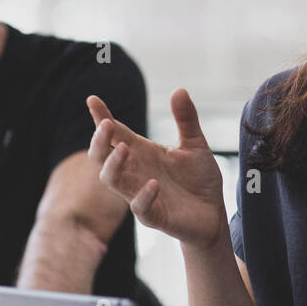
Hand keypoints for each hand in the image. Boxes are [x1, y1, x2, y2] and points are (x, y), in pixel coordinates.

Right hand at [86, 90, 226, 250]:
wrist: (214, 212)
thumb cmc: (200, 179)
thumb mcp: (195, 144)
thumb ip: (186, 119)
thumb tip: (179, 89)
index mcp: (142, 153)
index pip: (115, 134)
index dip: (101, 117)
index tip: (92, 100)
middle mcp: (135, 172)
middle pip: (101, 156)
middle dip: (99, 141)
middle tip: (106, 125)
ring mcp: (140, 194)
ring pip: (111, 180)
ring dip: (113, 164)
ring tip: (123, 148)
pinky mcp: (154, 216)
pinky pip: (140, 208)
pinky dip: (143, 196)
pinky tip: (153, 184)